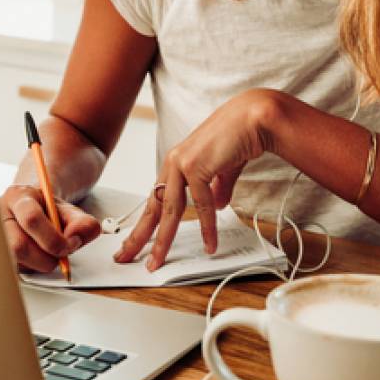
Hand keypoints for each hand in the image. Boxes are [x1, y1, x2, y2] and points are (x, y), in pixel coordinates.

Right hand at [0, 184, 101, 273]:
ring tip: (48, 255)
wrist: (32, 209)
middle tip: (60, 255)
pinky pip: (14, 270)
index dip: (53, 238)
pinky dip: (31, 268)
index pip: (31, 219)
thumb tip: (75, 238)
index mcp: (18, 197)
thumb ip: (82, 223)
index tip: (70, 244)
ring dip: (39, 264)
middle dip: (46, 258)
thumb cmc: (48, 211)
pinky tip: (36, 258)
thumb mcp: (69, 211)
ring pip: (15, 262)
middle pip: (18, 246)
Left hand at [115, 90, 276, 269]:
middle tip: (126, 257)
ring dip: (163, 239)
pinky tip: (210, 244)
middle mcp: (174, 163)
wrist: (253, 118)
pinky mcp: (196, 165)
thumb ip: (217, 188)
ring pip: (168, 210)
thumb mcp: (223, 170)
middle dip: (139, 236)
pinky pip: (201, 205)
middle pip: (152, 207)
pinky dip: (207, 227)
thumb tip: (217, 207)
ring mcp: (182, 163)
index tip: (136, 241)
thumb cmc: (238, 137)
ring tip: (157, 261)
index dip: (146, 222)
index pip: (156, 198)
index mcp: (176, 163)